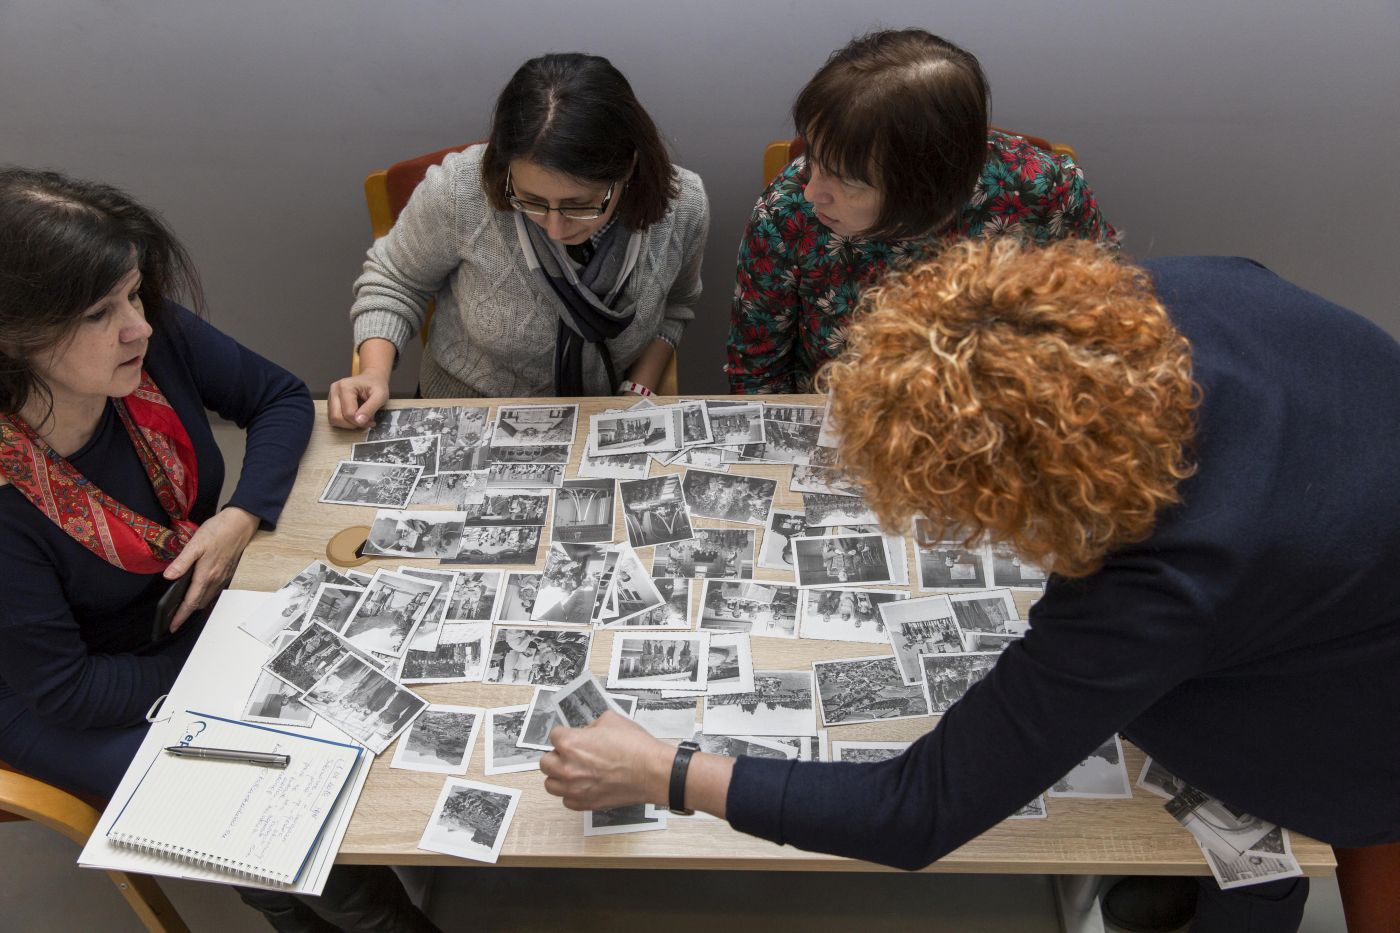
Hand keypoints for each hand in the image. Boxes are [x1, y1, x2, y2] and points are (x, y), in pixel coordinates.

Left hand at [161, 507, 259, 630]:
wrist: (241, 523)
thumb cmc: (218, 531)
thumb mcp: (195, 544)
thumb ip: (182, 562)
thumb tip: (168, 577)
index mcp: (205, 575)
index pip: (190, 602)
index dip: (180, 616)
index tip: (172, 626)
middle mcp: (215, 580)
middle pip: (199, 604)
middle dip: (186, 613)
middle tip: (174, 618)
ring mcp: (223, 577)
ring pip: (208, 598)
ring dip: (196, 605)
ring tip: (184, 607)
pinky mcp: (227, 572)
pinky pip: (215, 591)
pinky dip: (205, 596)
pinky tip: (200, 591)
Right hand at [327, 371, 389, 428]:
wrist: (372, 378)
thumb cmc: (377, 385)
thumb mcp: (380, 396)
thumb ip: (370, 409)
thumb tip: (359, 421)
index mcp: (345, 387)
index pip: (348, 413)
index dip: (360, 422)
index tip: (372, 421)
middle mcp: (334, 390)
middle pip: (336, 417)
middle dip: (352, 424)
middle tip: (365, 422)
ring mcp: (331, 396)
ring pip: (333, 419)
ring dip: (347, 424)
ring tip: (360, 419)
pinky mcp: (331, 401)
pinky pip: (333, 417)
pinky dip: (344, 421)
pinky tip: (354, 416)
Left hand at [540, 712, 674, 810]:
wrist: (652, 771)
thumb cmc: (635, 748)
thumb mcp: (612, 720)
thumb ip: (592, 726)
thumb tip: (587, 732)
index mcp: (571, 744)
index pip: (554, 736)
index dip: (564, 734)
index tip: (571, 736)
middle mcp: (567, 768)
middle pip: (545, 762)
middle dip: (556, 756)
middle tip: (569, 755)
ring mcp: (575, 788)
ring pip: (551, 784)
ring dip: (559, 777)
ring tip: (573, 772)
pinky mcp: (585, 803)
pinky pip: (566, 801)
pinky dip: (572, 794)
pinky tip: (584, 785)